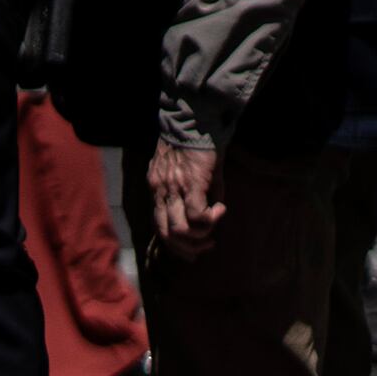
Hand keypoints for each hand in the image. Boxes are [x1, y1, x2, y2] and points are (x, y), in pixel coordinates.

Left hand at [149, 139, 221, 257]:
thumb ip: (193, 195)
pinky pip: (198, 215)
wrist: (193, 123)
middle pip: (166, 235)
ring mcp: (172, 189)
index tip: (192, 252)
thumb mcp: (188, 174)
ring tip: (214, 224)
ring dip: (200, 236)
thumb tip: (205, 217)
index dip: (175, 245)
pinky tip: (220, 208)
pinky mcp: (190, 184)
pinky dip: (211, 219)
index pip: (159, 227)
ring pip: (180, 229)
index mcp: (156, 191)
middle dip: (188, 247)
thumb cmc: (193, 147)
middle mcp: (160, 193)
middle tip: (207, 245)